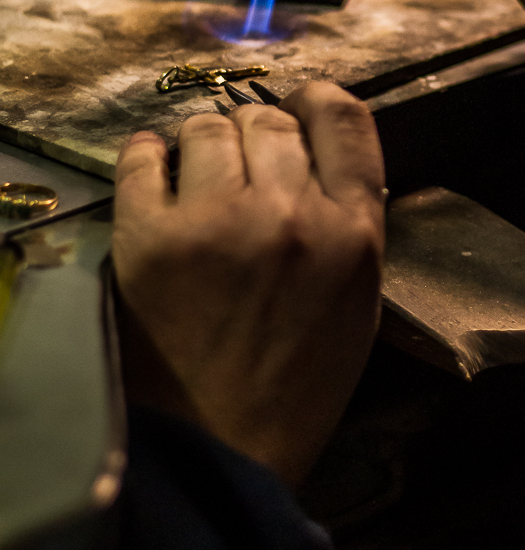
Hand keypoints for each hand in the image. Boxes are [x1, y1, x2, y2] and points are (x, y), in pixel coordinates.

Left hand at [112, 82, 384, 488]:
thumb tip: (317, 147)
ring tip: (195, 183)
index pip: (343, 117)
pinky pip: (142, 156)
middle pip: (268, 118)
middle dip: (253, 136)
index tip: (295, 110)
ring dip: (201, 147)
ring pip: (207, 127)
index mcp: (354, 232)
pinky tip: (152, 177)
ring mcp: (218, 223)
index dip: (315, 101)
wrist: (222, 449)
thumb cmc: (296, 378)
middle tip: (238, 171)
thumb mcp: (357, 297)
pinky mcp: (149, 239)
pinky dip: (145, 159)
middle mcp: (292, 215)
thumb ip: (349, 216)